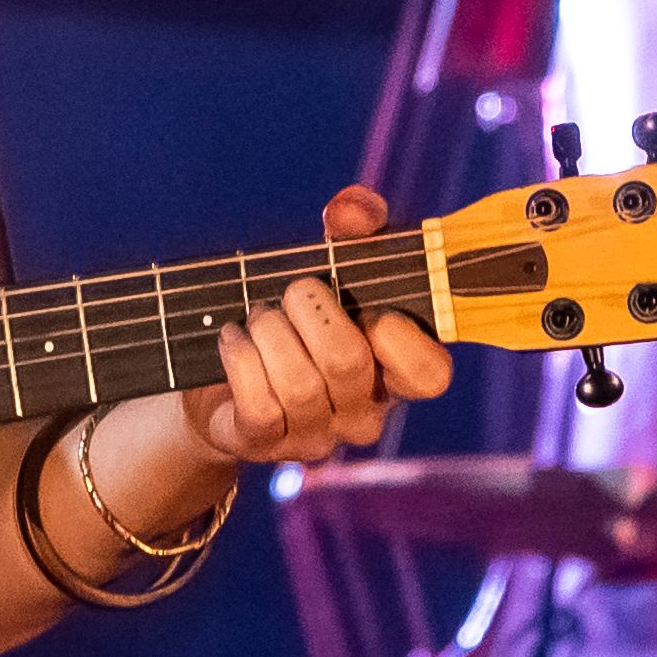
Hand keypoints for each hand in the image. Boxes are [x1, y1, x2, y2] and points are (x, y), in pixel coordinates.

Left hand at [181, 183, 453, 467]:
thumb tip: (352, 210)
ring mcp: (317, 436)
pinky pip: (259, 407)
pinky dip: (240, 358)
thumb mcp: (335, 261)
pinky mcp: (265, 445)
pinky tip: (234, 338)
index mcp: (396, 372)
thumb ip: (357, 224)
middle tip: (294, 292)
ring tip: (260, 316)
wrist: (227, 369)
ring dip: (269, 332)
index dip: (400, 337)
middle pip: (347, 362)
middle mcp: (364, 413)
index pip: (430, 375)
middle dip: (310, 309)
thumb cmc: (301, 312)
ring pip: (299, 385)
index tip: (370, 308)